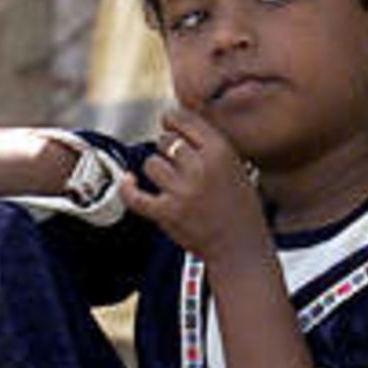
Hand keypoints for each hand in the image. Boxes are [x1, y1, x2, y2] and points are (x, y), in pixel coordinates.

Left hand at [120, 108, 268, 262]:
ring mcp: (182, 192)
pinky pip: (135, 196)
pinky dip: (128, 188)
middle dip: (167, 150)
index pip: (185, 120)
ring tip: (169, 181)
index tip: (168, 123)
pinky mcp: (166, 214)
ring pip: (151, 164)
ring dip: (156, 170)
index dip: (173, 120)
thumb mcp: (236, 166)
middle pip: (165, 141)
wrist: (240, 247)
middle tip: (176, 164)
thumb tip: (176, 122)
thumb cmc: (239, 208)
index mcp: (220, 152)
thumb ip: (210, 145)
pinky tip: (129, 182)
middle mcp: (200, 168)